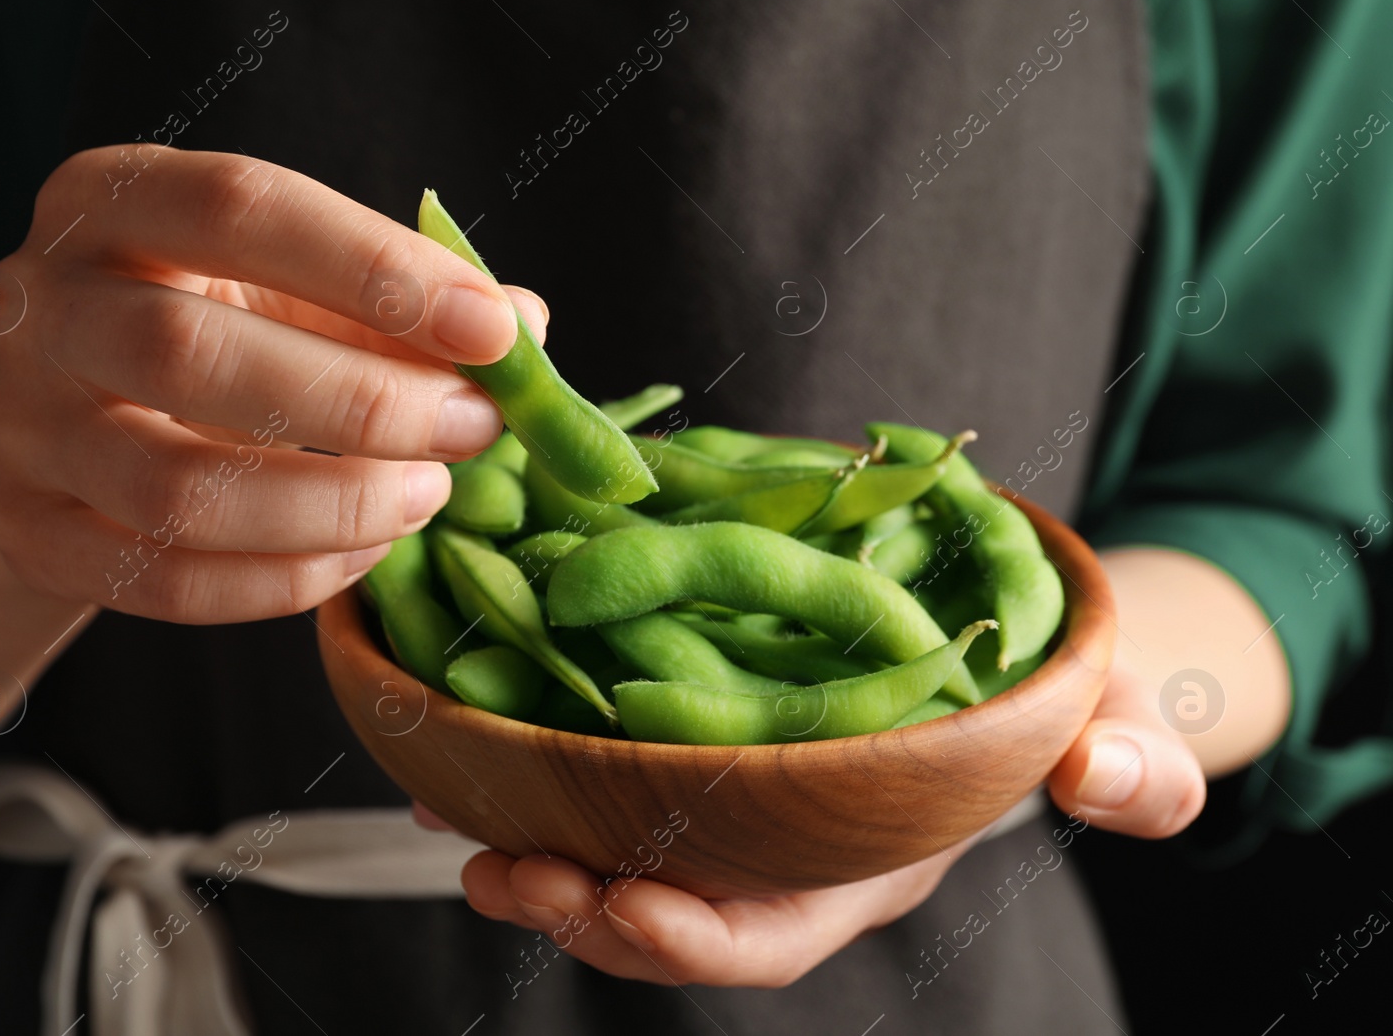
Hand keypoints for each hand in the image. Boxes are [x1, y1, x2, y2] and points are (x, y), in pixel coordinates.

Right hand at [0, 145, 546, 621]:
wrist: (63, 430)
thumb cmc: (206, 330)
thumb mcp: (289, 288)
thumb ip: (395, 305)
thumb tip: (527, 330)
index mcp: (107, 201)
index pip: (241, 207)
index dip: (377, 269)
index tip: (493, 331)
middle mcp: (40, 304)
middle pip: (189, 350)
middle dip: (363, 401)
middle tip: (473, 429)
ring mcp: (21, 427)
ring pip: (177, 486)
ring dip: (333, 502)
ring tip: (427, 496)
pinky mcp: (31, 533)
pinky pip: (167, 581)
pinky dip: (288, 578)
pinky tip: (364, 552)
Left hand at [427, 549, 1287, 986]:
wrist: (982, 632)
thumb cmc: (1038, 691)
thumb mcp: (1093, 715)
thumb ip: (1122, 761)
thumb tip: (1122, 780)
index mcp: (854, 862)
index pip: (766, 935)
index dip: (695, 939)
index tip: (623, 908)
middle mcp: (769, 842)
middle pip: (658, 905)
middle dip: (577, 905)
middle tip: (499, 868)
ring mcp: (714, 792)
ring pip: (602, 839)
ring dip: (522, 832)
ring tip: (448, 802)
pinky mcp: (673, 727)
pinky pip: (582, 759)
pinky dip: (516, 757)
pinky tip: (454, 726)